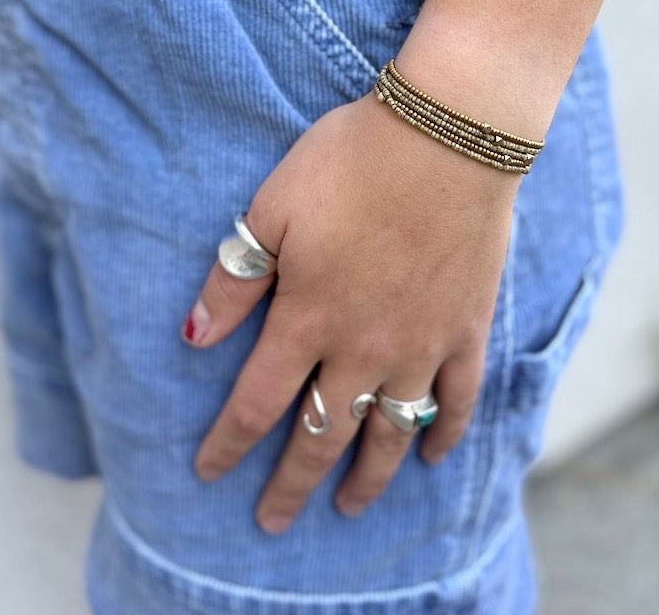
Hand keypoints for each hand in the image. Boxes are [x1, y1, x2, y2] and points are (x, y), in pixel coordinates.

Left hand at [184, 90, 519, 533]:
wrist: (446, 136)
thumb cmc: (350, 162)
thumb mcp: (272, 208)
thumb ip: (234, 281)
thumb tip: (193, 339)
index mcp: (307, 318)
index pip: (256, 402)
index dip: (228, 443)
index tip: (208, 472)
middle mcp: (362, 348)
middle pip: (319, 435)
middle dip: (290, 483)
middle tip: (273, 521)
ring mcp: (420, 344)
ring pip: (387, 433)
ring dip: (364, 477)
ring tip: (347, 506)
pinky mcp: (466, 328)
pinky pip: (456, 399)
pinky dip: (442, 433)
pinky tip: (430, 455)